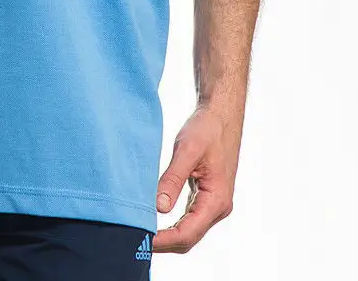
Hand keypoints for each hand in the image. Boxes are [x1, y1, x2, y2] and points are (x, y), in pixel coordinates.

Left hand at [152, 103, 241, 252]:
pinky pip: (190, 219)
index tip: (141, 240)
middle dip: (164, 242)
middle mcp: (218, 207)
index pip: (187, 233)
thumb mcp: (186, 150)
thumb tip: (159, 207)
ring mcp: (214, 203)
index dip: (163, 240)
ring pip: (189, 231)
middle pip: (189, 237)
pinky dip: (173, 225)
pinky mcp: (207, 196)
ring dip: (168, 236)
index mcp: (216, 200)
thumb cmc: (207, 129)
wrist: (221, 115)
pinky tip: (155, 220)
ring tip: (141, 233)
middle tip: (135, 240)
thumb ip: (173, 179)